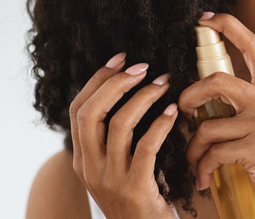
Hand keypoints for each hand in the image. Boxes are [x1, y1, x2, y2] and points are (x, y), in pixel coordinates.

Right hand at [69, 53, 178, 217]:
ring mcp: (110, 179)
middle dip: (116, 83)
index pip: (79, 110)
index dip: (98, 80)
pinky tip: (174, 112)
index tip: (120, 58)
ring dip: (144, 97)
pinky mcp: (135, 188)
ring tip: (165, 83)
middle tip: (143, 67)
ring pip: (119, 125)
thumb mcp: (118, 169)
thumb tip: (133, 95)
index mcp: (83, 159)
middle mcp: (90, 167)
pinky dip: (160, 124)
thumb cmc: (141, 198)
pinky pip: (146, 147)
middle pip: (91, 112)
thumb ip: (116, 141)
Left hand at [179, 12, 254, 218]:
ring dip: (193, 149)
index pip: (253, 46)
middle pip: (216, 81)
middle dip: (188, 96)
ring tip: (195, 162)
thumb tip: (207, 101)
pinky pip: (212, 153)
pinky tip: (205, 178)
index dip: (228, 26)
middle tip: (183, 112)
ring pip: (207, 126)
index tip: (205, 18)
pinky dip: (202, 168)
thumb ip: (251, 108)